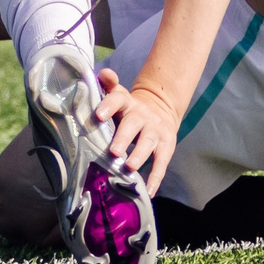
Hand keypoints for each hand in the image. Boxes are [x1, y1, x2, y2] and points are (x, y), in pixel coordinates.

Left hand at [93, 67, 180, 193]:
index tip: (97, 115)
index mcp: (126, 102)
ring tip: (129, 168)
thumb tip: (103, 73)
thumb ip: (108, 85)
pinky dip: (156, 178)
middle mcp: (142, 116)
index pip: (116, 100)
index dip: (107, 106)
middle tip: (113, 151)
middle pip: (133, 125)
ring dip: (140, 156)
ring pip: (148, 143)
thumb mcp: (118, 94)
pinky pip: (161, 163)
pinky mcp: (166, 146)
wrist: (160, 109)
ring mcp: (155, 131)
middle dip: (123, 138)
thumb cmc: (128, 107)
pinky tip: (149, 191)